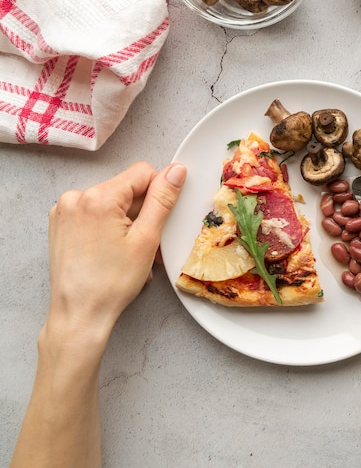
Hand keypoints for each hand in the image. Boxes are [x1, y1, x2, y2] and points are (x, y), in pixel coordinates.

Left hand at [46, 161, 186, 343]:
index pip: (142, 173)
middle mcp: (76, 197)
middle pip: (125, 188)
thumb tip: (176, 170)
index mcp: (98, 197)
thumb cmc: (111, 283)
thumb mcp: (147, 238)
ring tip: (130, 252)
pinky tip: (114, 250)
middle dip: (142, 212)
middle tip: (146, 244)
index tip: (159, 220)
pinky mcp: (60, 223)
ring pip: (111, 202)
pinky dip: (109, 227)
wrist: (79, 314)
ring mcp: (64, 210)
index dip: (159, 194)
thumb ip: (162, 199)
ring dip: (127, 222)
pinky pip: (95, 213)